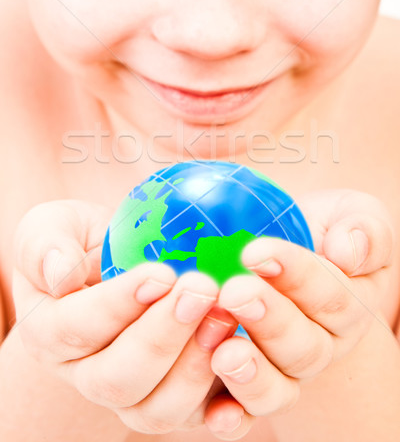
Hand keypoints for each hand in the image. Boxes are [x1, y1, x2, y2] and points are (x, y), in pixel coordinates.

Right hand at [12, 200, 236, 434]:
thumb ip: (45, 246)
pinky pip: (199, 419)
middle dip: (162, 337)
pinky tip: (242, 376)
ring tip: (225, 317)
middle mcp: (89, 374)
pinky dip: (223, 409)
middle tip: (202, 289)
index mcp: (51, 332)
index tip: (160, 274)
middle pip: (118, 379)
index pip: (76, 329)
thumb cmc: (83, 241)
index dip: (117, 306)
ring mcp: (135, 393)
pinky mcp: (178, 399)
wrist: (116, 262)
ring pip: (158, 409)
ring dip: (195, 367)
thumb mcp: (52, 227)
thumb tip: (60, 274)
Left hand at [202, 190, 394, 439]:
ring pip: (277, 389)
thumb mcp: (350, 216)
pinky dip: (230, 417)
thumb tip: (346, 254)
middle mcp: (318, 346)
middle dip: (269, 320)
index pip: (331, 296)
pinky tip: (214, 413)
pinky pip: (243, 414)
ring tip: (224, 352)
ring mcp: (282, 372)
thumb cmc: (317, 230)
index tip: (255, 251)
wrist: (286, 254)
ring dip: (252, 374)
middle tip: (234, 292)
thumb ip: (363, 231)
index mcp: (348, 306)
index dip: (295, 274)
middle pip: (303, 347)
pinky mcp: (246, 388)